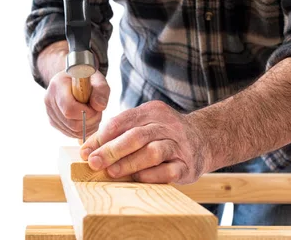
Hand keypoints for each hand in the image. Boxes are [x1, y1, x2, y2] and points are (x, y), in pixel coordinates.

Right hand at [44, 70, 109, 139]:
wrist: (72, 80)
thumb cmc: (85, 79)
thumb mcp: (97, 79)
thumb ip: (101, 90)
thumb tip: (99, 107)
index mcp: (57, 85)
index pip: (69, 108)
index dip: (86, 113)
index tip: (95, 107)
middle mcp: (49, 100)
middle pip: (71, 123)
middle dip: (89, 121)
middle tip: (97, 112)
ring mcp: (49, 112)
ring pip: (72, 131)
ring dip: (88, 127)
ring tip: (93, 115)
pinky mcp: (53, 122)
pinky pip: (70, 133)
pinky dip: (83, 131)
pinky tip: (88, 120)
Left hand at [79, 100, 211, 183]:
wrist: (204, 139)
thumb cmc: (162, 135)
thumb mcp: (142, 126)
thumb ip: (117, 135)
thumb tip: (87, 150)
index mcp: (150, 112)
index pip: (121, 122)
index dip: (101, 137)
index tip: (85, 152)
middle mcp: (166, 125)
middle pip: (135, 136)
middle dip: (111, 150)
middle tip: (94, 163)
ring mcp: (178, 144)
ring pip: (152, 152)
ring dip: (129, 163)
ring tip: (112, 172)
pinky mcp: (187, 164)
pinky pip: (169, 170)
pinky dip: (151, 175)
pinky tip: (138, 179)